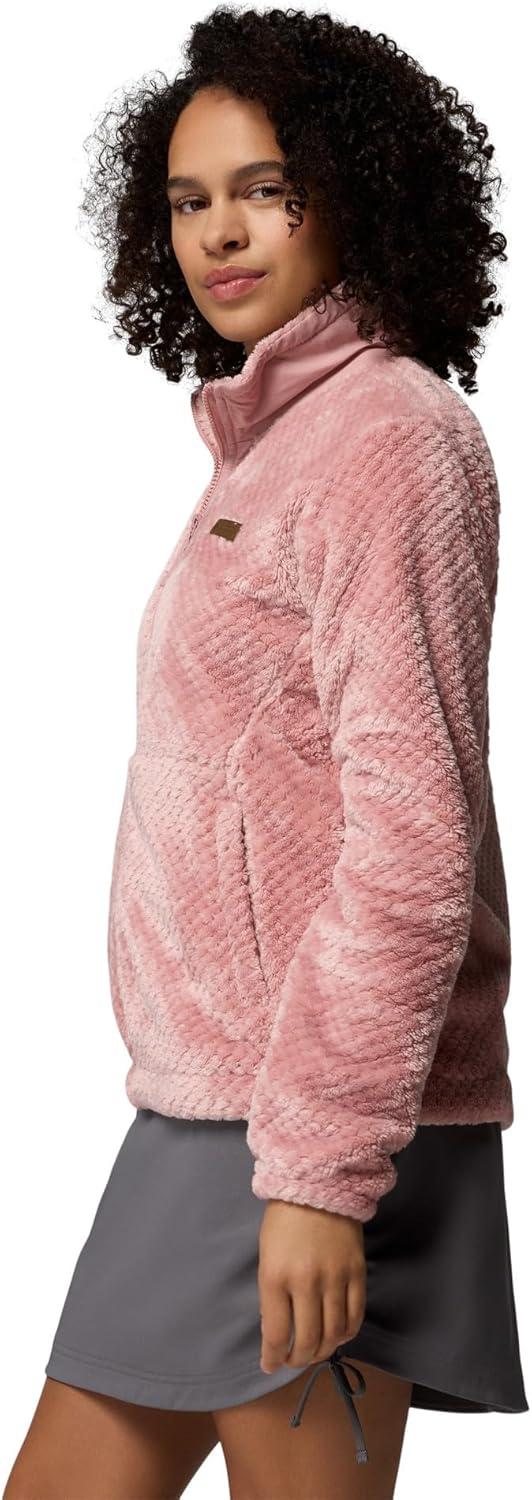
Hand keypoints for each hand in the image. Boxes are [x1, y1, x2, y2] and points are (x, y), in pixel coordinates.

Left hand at [257, 1199, 366, 1372]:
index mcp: (275, 1276)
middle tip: (292, 1361)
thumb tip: (277, 1333)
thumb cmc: (284, 1221)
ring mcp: (335, 1278)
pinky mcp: (357, 1272)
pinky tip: (336, 1335)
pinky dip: (346, 1334)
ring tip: (313, 1351)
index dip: (273, 1358)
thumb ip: (271, 1296)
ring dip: (322, 1351)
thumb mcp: (266, 1258)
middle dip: (297, 1360)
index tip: (270, 1366)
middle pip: (306, 1341)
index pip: (276, 1334)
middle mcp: (306, 1282)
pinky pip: (355, 1316)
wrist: (318, 1185)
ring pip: (333, 1334)